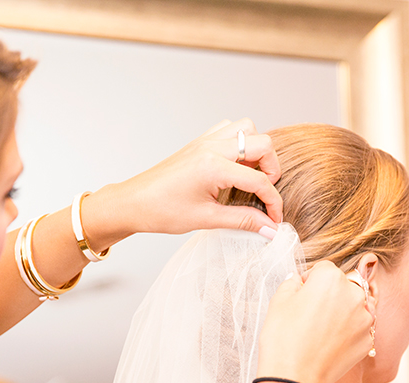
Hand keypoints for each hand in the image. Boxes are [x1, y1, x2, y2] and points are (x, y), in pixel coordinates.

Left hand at [81, 119, 281, 248]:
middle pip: (262, 143)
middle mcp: (212, 147)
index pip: (259, 180)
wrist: (134, 203)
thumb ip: (243, 221)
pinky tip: (234, 166)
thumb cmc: (162, 211)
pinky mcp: (199, 143)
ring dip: (256, 150)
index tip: (274, 219)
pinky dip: (239, 143)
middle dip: (271, 168)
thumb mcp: (207, 219)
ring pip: (247, 128)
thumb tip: (269, 228)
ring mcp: (205, 141)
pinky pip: (228, 130)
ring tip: (251, 175)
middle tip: (264, 191)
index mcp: (214, 166)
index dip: (273, 202)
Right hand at [257, 262, 375, 382]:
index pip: (323, 269)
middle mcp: (354, 294)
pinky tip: (329, 342)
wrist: (296, 379)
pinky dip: (347, 331)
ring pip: (353, 306)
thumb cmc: (283, 338)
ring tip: (320, 330)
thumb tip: (300, 281)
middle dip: (329, 295)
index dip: (310, 281)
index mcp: (331, 278)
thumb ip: (292, 282)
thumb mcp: (279, 301)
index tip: (301, 296)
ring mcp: (365, 318)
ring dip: (341, 312)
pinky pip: (358, 327)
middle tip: (310, 314)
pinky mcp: (368, 339)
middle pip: (343, 285)